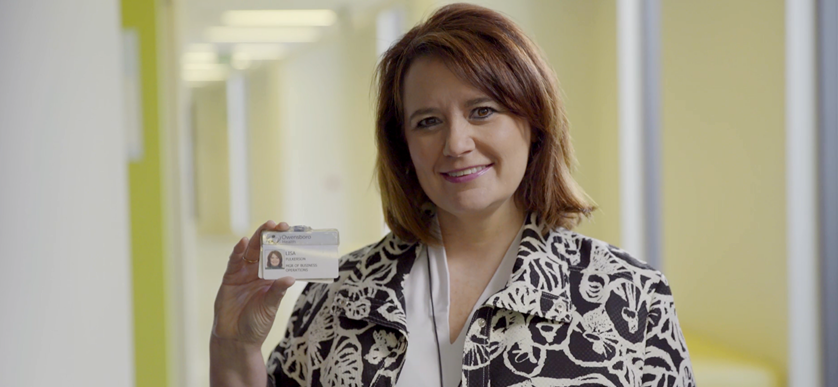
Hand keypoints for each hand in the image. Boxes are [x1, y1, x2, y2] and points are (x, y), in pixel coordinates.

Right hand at [212, 221, 295, 346]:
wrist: (235, 339)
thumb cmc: (256, 324)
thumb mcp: (270, 307)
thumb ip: (277, 292)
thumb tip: (290, 278)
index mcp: (272, 279)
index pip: (280, 258)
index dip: (286, 246)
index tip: (295, 235)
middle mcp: (258, 273)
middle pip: (266, 250)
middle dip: (273, 236)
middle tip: (281, 225)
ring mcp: (243, 274)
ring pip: (251, 251)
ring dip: (258, 238)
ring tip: (267, 227)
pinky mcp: (230, 278)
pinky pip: (234, 262)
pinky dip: (238, 251)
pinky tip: (244, 242)